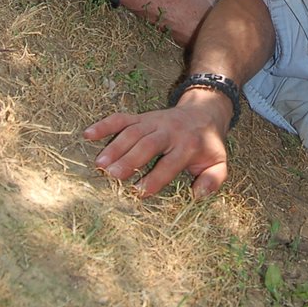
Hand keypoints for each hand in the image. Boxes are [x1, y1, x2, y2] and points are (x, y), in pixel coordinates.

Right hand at [84, 89, 231, 198]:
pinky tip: (88, 135)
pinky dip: (104, 125)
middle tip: (112, 176)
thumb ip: (213, 180)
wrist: (205, 111)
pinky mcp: (142, 116)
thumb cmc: (207, 145)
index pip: (170, 163)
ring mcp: (153, 122)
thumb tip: (197, 195)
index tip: (139, 192)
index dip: (155, 177)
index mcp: (188, 145)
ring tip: (99, 164)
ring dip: (115, 146)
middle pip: (147, 144)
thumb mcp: (219, 162)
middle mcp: (169, 131)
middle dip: (130, 159)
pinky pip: (122, 118)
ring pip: (132, 131)